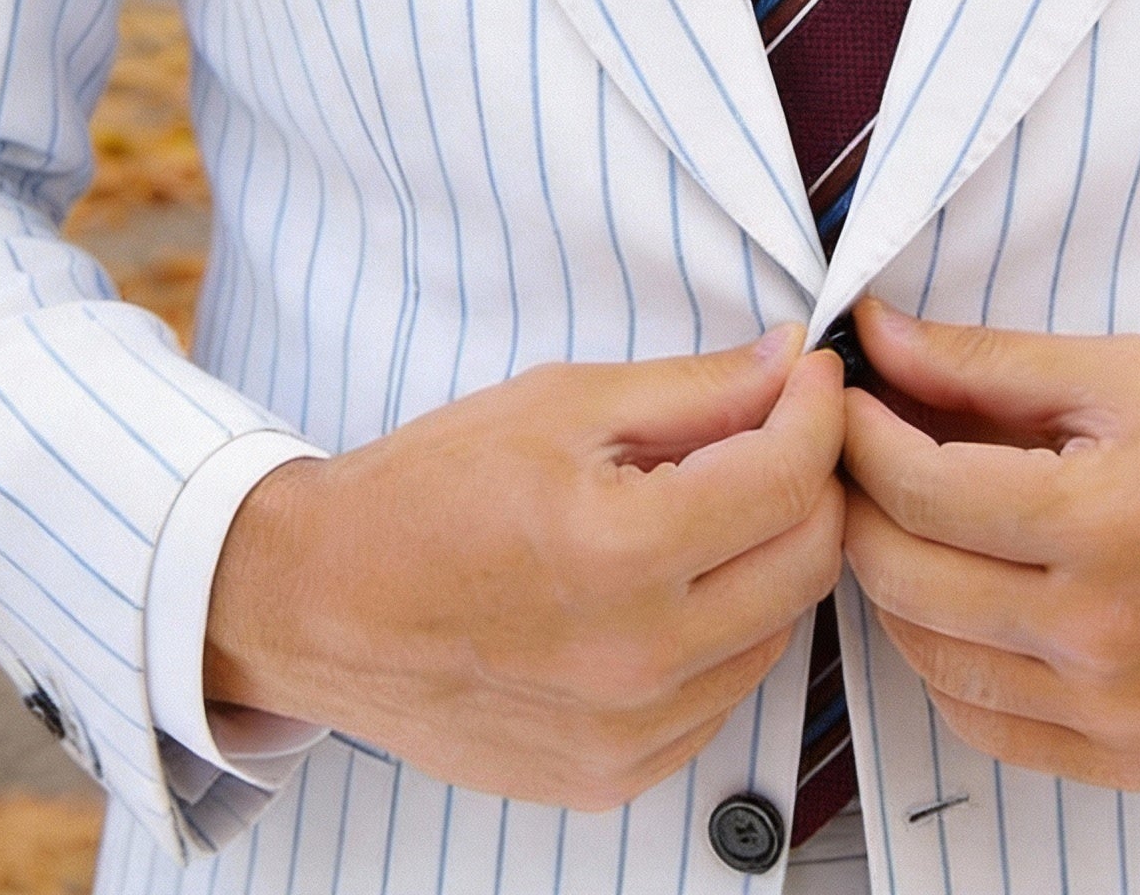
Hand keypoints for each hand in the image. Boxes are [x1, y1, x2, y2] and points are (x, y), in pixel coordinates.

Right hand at [205, 328, 844, 809]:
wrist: (322, 603)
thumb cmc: (426, 494)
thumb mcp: (562, 404)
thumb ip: (694, 389)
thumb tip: (787, 364)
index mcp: (620, 553)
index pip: (788, 478)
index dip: (816, 410)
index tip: (809, 377)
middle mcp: (636, 659)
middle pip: (808, 560)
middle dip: (812, 480)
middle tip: (777, 431)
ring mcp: (628, 733)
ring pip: (779, 630)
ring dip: (772, 556)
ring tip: (710, 506)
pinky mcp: (614, 776)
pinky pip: (724, 694)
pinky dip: (726, 630)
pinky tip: (673, 583)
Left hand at [840, 300, 1139, 792]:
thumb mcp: (1122, 374)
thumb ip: (985, 363)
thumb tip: (876, 336)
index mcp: (1104, 522)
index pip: (920, 490)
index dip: (859, 436)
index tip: (845, 400)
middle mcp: (1103, 633)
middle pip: (905, 577)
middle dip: (858, 504)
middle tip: (858, 455)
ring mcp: (1113, 710)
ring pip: (928, 658)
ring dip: (892, 583)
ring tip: (906, 520)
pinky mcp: (1125, 758)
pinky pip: (983, 723)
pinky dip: (946, 660)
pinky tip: (959, 599)